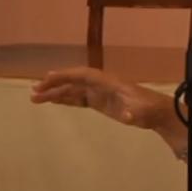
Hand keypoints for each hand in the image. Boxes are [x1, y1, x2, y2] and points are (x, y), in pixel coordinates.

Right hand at [31, 67, 172, 131]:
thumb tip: (127, 115)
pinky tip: (52, 101)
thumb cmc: (149, 109)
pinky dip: (65, 99)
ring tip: (35, 98)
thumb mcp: (142, 112)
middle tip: (34, 92)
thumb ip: (133, 113)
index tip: (47, 78)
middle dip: (54, 85)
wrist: (158, 112)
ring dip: (55, 93)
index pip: (84, 75)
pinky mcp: (100, 102)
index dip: (66, 75)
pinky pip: (78, 99)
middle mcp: (102, 85)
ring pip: (73, 90)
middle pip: (74, 81)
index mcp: (110, 82)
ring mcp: (100, 93)